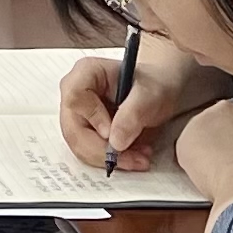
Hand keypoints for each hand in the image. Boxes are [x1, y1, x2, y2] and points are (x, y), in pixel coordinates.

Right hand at [57, 41, 200, 165]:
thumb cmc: (154, 85)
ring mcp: (78, 115)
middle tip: (131, 158)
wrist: (159, 93)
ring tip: (138, 158)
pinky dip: (110, 160)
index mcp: (86, 72)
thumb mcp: (150, 95)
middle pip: (73, 129)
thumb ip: (133, 114)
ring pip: (79, 145)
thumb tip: (115, 142)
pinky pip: (89, 152)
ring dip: (108, 158)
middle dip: (102, 150)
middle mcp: (75, 93)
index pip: (75, 98)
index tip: (112, 132)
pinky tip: (132, 157)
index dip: (92, 118)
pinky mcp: (84, 132)